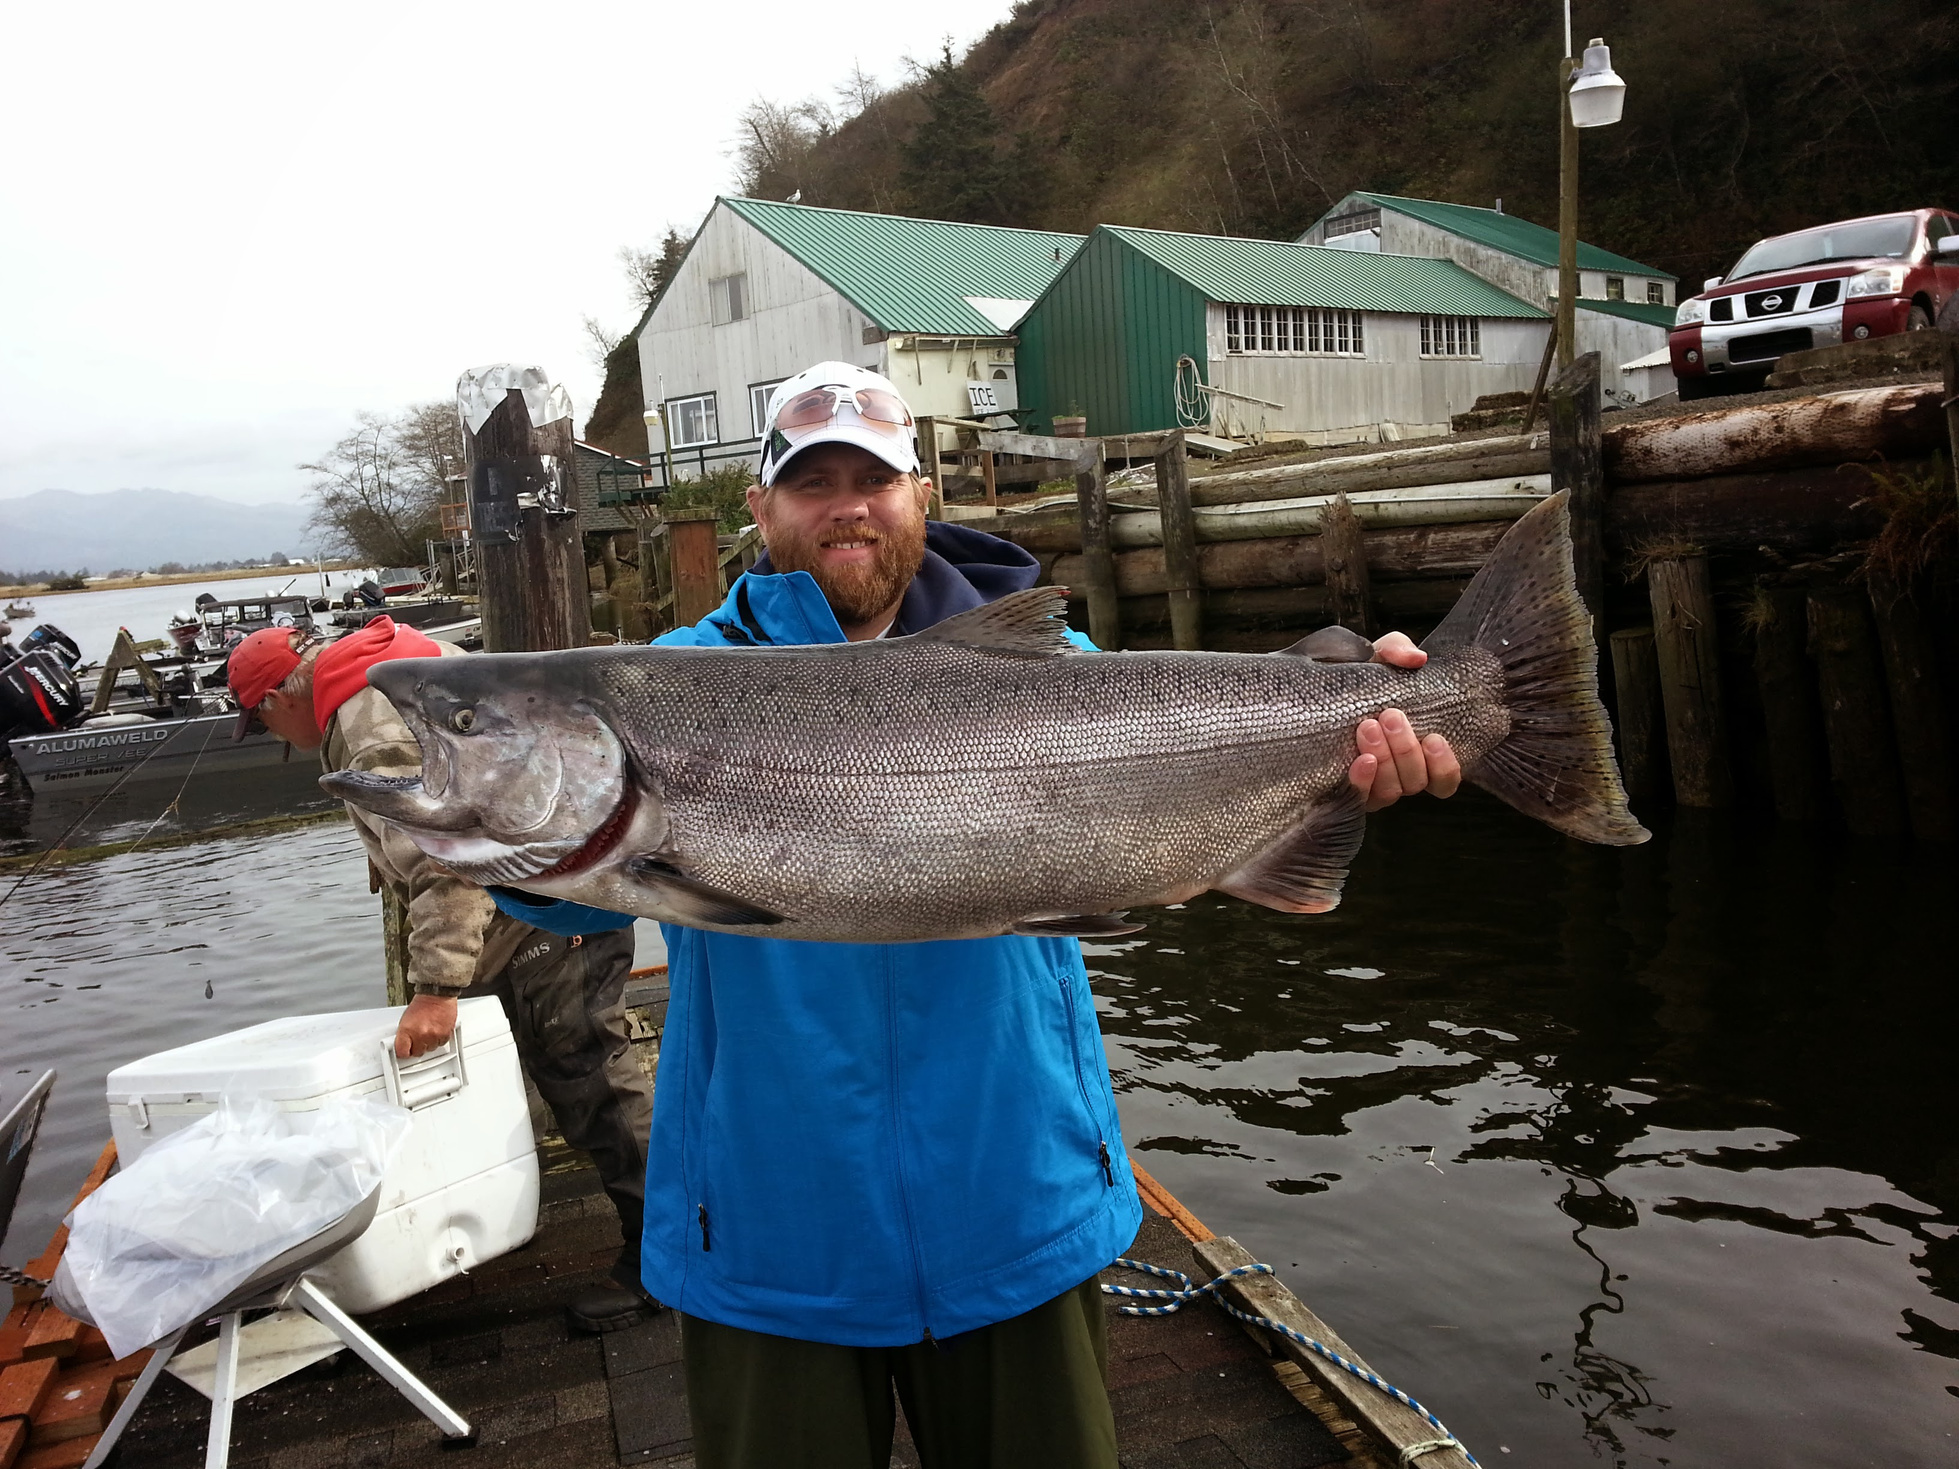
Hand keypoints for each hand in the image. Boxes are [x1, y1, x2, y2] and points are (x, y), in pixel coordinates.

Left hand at [395, 993, 458, 1057]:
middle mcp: (420, 1034)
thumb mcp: (405, 1019)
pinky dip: (439, 1039)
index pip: (402, 1052)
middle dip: (417, 1047)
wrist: (437, 995)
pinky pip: (441, 1044)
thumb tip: (403, 1045)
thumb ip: (404, 1035)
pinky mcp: (445, 1034)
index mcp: (406, 1030)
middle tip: (418, 1038)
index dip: (403, 1052)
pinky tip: (436, 1030)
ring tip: (428, 1031)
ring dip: (429, 1043)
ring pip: (430, 1049)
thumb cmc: (422, 1004)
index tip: (405, 1051)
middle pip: (417, 1053)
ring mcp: (433, 1035)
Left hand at [1346, 634, 1462, 811]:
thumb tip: (1416, 659)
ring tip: (1369, 726)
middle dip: (1406, 751)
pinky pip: (1360, 799)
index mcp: (1415, 751)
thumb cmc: (1355, 677)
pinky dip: (1363, 782)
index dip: (1444, 766)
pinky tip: (1361, 760)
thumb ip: (1396, 650)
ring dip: (1387, 760)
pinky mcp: (1341, 791)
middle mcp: (1396, 775)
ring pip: (1393, 790)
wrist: (1312, 686)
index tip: (1434, 738)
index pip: (1443, 779)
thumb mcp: (1376, 657)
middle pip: (1415, 781)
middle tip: (1390, 716)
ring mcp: (1369, 785)